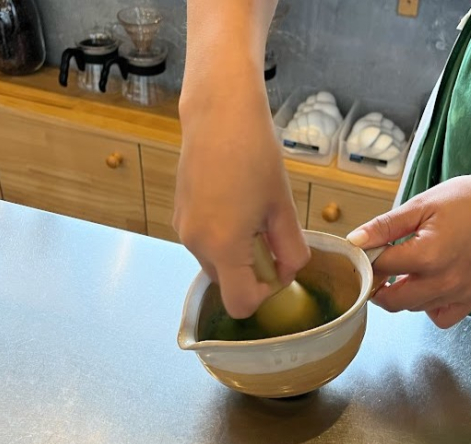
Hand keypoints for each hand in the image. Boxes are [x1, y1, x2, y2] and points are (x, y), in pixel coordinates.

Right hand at [174, 88, 308, 318]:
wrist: (218, 112)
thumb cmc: (256, 154)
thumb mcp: (282, 206)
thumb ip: (291, 248)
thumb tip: (289, 270)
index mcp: (223, 247)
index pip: (241, 304)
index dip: (266, 294)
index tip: (279, 264)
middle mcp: (196, 245)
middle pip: (227, 284)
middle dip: (253, 272)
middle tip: (271, 235)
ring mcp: (183, 229)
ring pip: (215, 264)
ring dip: (238, 255)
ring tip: (254, 215)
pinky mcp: (179, 214)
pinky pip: (204, 242)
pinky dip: (222, 238)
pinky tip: (236, 204)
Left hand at [347, 173, 470, 327]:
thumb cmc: (468, 200)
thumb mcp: (421, 204)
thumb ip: (385, 226)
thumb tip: (354, 241)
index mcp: (427, 255)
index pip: (379, 269)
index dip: (368, 260)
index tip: (368, 252)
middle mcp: (444, 281)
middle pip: (391, 300)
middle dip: (380, 285)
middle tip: (384, 266)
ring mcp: (459, 294)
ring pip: (413, 308)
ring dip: (404, 294)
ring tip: (412, 268)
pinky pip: (439, 317)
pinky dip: (429, 307)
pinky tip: (430, 285)